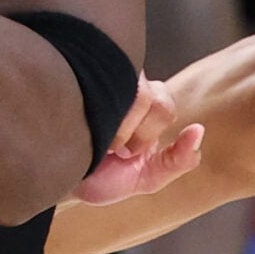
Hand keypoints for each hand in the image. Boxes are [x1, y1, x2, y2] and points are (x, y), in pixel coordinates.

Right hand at [72, 78, 204, 204]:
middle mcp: (128, 88)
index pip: (165, 105)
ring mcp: (104, 78)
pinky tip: (83, 122)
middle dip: (135, 132)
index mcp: (147, 109)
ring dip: (114, 126)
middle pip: (152, 96)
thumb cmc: (98, 177)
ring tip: (97, 138)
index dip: (148, 133)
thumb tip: (199, 130)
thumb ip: (179, 160)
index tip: (127, 154)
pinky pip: (103, 82)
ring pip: (131, 91)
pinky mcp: (81, 74)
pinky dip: (97, 112)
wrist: (55, 179)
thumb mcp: (146, 178)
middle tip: (112, 148)